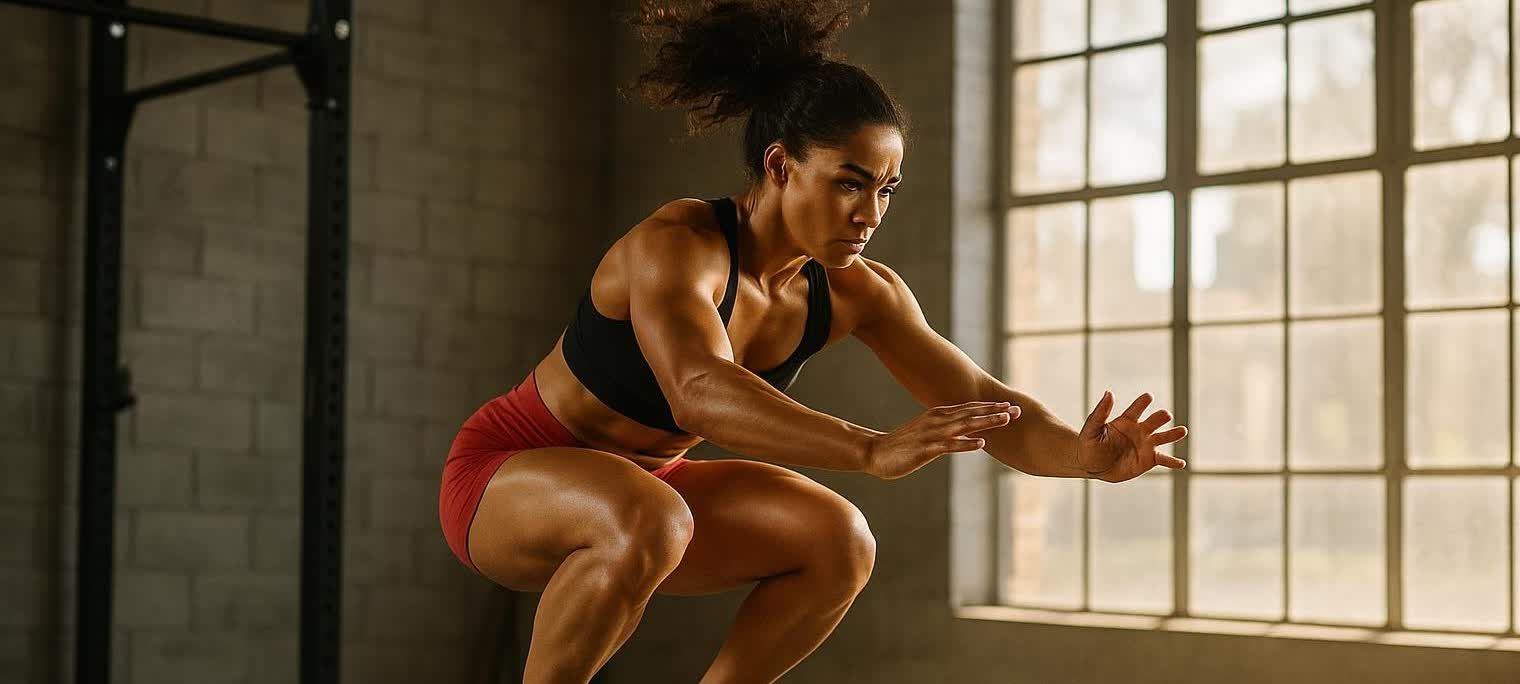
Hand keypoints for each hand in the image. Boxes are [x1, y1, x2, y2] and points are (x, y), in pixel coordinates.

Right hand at [864, 401, 1019, 479]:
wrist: (876, 452)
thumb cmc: (904, 444)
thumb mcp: (928, 432)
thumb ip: (946, 428)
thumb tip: (966, 430)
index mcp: (939, 415)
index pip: (970, 408)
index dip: (991, 407)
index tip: (1010, 405)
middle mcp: (938, 420)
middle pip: (972, 413)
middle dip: (995, 411)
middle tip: (1017, 409)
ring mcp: (932, 434)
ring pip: (964, 426)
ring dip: (986, 422)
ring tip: (1005, 420)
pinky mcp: (926, 450)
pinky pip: (950, 446)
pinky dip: (965, 443)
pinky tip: (980, 443)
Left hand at [1075, 391, 1187, 482]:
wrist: (1092, 465)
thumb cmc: (1090, 444)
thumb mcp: (1092, 429)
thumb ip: (1100, 412)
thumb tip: (1108, 392)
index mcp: (1126, 421)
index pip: (1137, 408)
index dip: (1142, 402)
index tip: (1148, 396)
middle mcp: (1140, 430)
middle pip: (1154, 421)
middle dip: (1160, 417)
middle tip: (1166, 415)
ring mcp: (1146, 444)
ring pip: (1163, 437)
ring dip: (1173, 434)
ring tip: (1182, 431)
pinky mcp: (1149, 459)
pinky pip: (1164, 459)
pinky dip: (1173, 461)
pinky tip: (1182, 463)